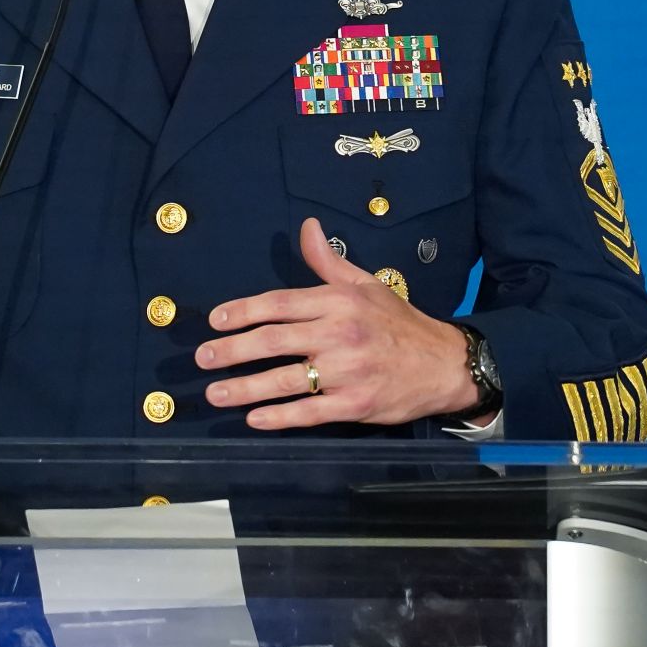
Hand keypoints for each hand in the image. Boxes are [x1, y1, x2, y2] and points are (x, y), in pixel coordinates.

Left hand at [197, 218, 482, 428]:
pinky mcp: (354, 405)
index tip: (215, 321)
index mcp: (338, 302)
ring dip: (245, 388)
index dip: (243, 311)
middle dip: (232, 350)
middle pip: (274, 341)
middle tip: (203, 358)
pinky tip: (254, 418)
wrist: (444, 364)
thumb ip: (328, 261)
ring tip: (216, 393)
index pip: (280, 303)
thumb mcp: (366, 284)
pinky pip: (309, 412)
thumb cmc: (399, 322)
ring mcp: (346, 372)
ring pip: (285, 380)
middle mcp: (339, 334)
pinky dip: (279, 417)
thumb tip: (307, 227)